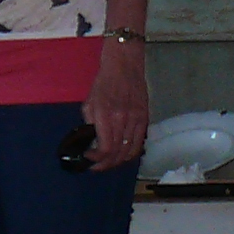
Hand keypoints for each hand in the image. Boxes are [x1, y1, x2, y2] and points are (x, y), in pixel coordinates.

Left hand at [86, 40, 151, 170]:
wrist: (124, 66)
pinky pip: (139, 143)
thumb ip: (89, 124)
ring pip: (129, 151)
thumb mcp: (89, 103)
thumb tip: (91, 142)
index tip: (88, 159)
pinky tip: (122, 155)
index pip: (105, 148)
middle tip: (96, 166)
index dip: (96, 159)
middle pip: (117, 153)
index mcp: (106, 116)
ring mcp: (136, 120)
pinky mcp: (145, 118)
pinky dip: (130, 153)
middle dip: (105, 164)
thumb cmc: (103, 83)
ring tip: (108, 163)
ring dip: (118, 162)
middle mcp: (123, 120)